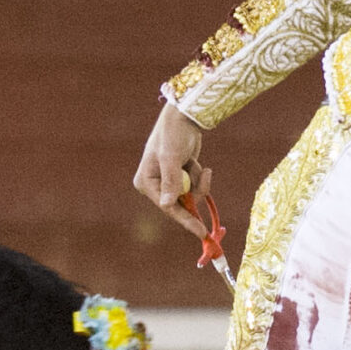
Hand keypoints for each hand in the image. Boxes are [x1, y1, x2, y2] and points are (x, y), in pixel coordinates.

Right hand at [133, 100, 214, 240]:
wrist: (185, 116)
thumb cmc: (173, 133)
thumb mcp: (171, 157)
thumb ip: (171, 181)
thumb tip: (168, 204)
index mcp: (146, 182)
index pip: (167, 206)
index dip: (185, 220)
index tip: (200, 232)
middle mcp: (155, 184)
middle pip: (179, 205)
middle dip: (194, 197)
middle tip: (204, 212)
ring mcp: (169, 181)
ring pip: (190, 196)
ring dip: (199, 184)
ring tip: (201, 168)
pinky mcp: (181, 177)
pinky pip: (195, 187)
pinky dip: (200, 178)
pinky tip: (199, 164)